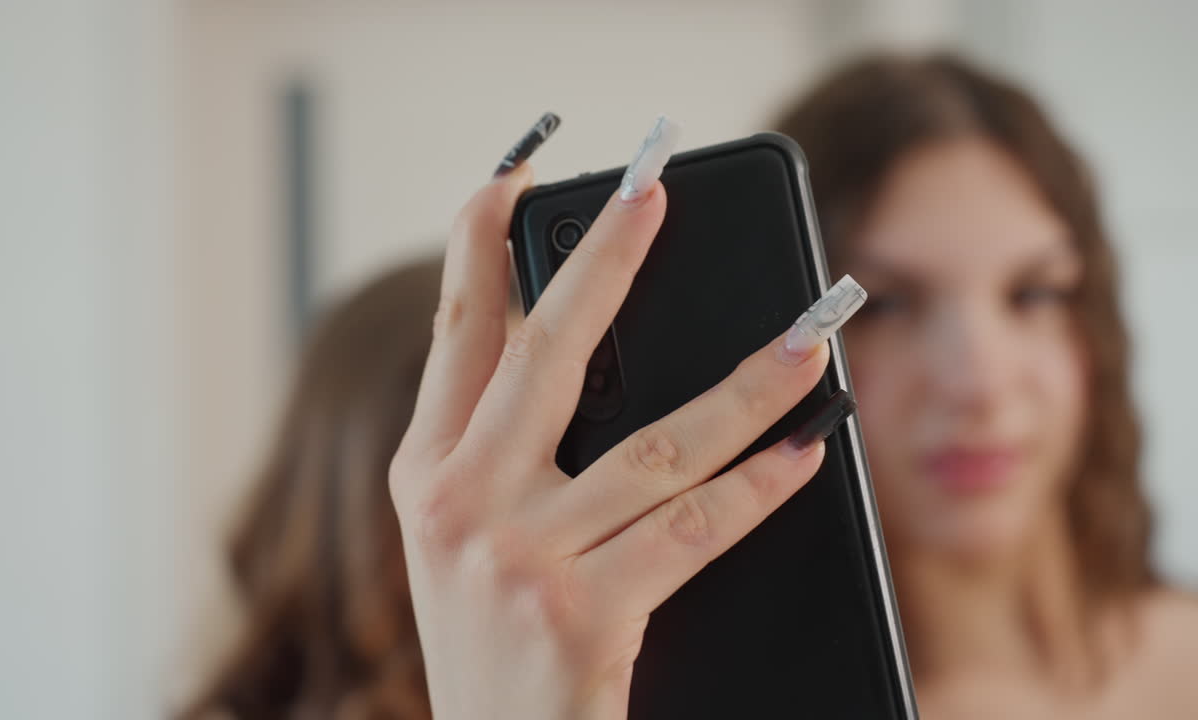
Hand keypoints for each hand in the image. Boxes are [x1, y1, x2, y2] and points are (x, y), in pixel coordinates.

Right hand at [390, 115, 862, 719]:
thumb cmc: (493, 645)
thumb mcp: (463, 539)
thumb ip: (498, 447)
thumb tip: (583, 347)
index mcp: (423, 474)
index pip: (455, 335)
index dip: (478, 246)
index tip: (513, 178)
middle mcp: (459, 503)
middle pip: (545, 354)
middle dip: (603, 262)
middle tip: (650, 192)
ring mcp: (517, 558)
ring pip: (654, 445)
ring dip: (745, 388)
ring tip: (807, 342)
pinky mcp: (579, 614)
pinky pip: (692, 530)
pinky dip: (758, 489)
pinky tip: (804, 452)